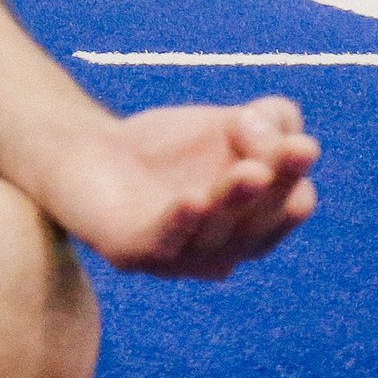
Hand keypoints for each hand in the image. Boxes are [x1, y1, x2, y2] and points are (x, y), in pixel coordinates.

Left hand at [25, 98, 316, 279]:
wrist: (84, 152)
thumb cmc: (166, 148)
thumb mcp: (231, 121)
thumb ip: (272, 119)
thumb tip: (284, 137)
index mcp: (255, 223)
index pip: (292, 204)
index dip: (293, 172)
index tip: (293, 141)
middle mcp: (224, 249)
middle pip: (259, 224)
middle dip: (271, 193)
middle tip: (274, 160)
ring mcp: (179, 258)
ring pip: (215, 236)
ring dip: (232, 202)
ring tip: (248, 172)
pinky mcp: (132, 253)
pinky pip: (162, 244)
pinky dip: (180, 224)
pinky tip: (192, 200)